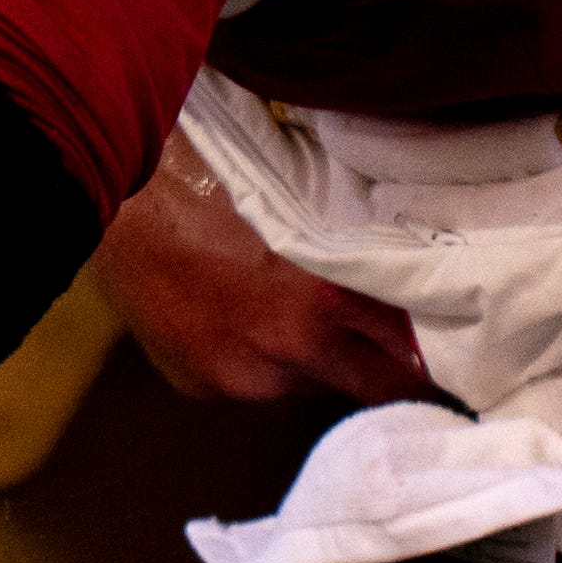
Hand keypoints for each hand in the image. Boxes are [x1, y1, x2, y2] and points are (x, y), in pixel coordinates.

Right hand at [96, 138, 439, 410]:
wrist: (101, 196)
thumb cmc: (196, 176)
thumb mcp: (292, 203)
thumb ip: (351, 246)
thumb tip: (407, 269)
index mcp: (315, 302)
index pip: (407, 353)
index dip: (436, 354)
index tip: (460, 355)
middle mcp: (282, 356)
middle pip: (372, 386)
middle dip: (391, 369)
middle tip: (415, 352)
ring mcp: (238, 379)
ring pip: (309, 381)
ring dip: (318, 357)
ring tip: (299, 308)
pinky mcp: (202, 386)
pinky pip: (255, 379)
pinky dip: (261, 356)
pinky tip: (241, 313)